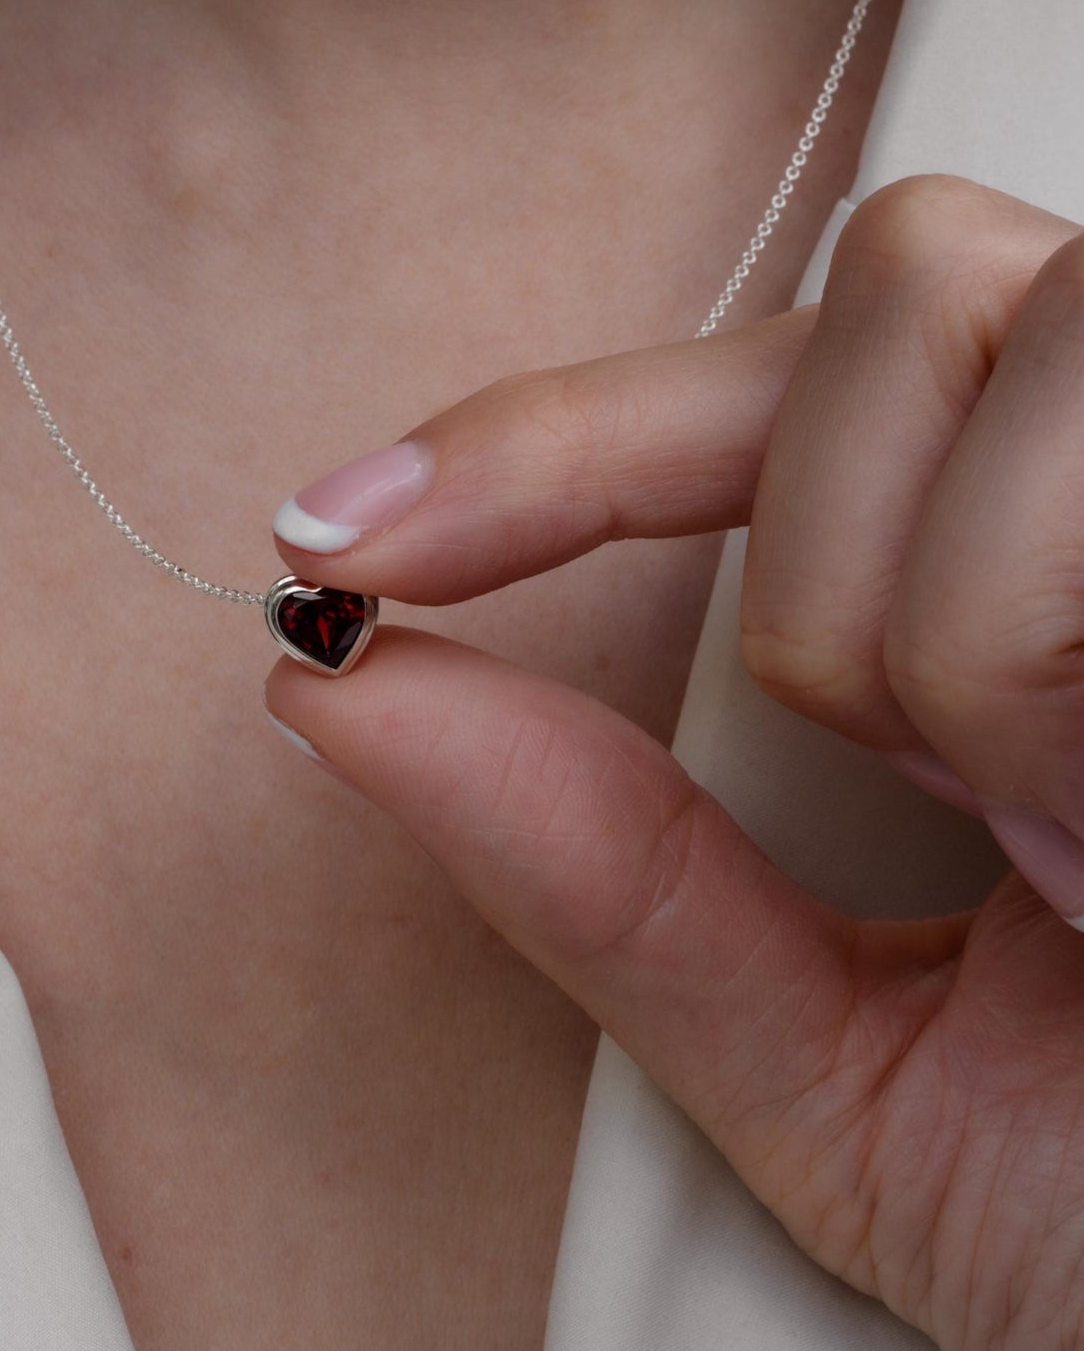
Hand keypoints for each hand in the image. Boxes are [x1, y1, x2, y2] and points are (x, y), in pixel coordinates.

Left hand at [263, 176, 1083, 1350]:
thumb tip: (340, 694)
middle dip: (820, 582)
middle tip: (949, 806)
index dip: (537, 442)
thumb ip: (599, 875)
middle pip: (882, 286)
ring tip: (1068, 834)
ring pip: (960, 322)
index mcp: (1027, 581)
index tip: (340, 540)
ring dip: (947, 636)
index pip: (750, 395)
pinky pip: (1067, 465)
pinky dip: (1041, 671)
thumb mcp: (843, 1064)